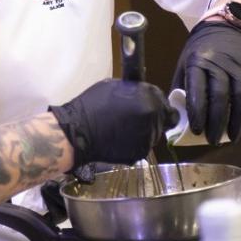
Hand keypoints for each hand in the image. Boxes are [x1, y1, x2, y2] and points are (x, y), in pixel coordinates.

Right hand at [49, 79, 178, 168]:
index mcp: (148, 99)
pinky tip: (120, 139)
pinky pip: (142, 145)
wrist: (78, 132)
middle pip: (163, 118)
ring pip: (153, 133)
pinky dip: (135, 142)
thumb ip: (135, 90)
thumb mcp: (114, 87)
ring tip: (123, 129)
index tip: (146, 104)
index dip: (154, 102)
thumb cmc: (92, 105)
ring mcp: (148, 138)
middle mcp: (153, 118)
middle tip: (134, 118)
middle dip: (152, 116)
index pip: (163, 100)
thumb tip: (143, 92)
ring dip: (144, 130)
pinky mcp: (140, 153)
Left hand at [172, 21, 240, 144]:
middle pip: (221, 95)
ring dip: (237, 121)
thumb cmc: (199, 53)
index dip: (198, 111)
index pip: (198, 89)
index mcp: (198, 61)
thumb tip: (178, 121)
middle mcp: (221, 61)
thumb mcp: (184, 66)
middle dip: (217, 121)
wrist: (225, 29)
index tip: (197, 130)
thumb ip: (182, 91)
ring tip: (232, 137)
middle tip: (213, 140)